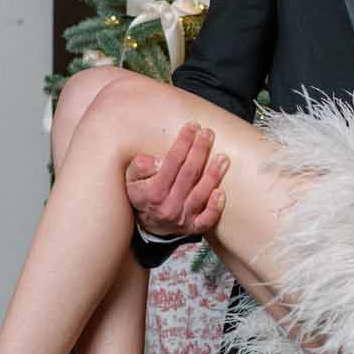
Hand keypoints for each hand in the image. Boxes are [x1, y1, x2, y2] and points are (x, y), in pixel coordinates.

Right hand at [125, 121, 229, 239]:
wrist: (148, 224)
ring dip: (213, 174)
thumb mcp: (131, 179)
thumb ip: (139, 167)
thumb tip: (157, 161)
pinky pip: (207, 220)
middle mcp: (168, 206)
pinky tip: (221, 192)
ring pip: (200, 194)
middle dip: (199, 151)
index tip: (192, 126)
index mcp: (152, 193)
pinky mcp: (193, 227)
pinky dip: (214, 208)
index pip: (171, 163)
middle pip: (188, 175)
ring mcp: (182, 218)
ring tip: (222, 157)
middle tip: (208, 133)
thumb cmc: (142, 194)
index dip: (183, 143)